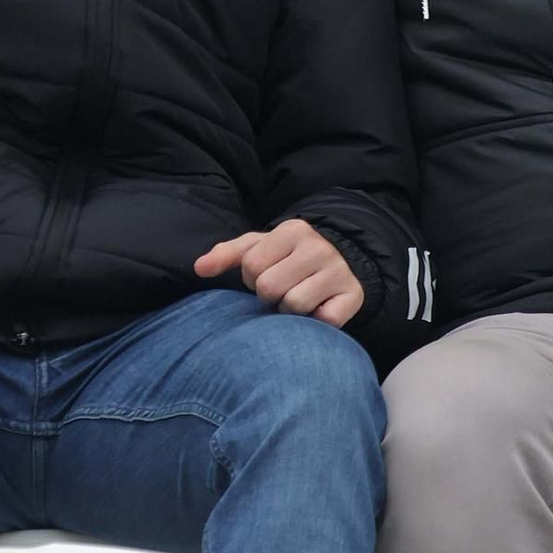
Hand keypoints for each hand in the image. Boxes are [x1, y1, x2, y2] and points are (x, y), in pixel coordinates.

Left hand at [194, 219, 364, 328]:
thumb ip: (227, 255)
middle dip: (269, 295)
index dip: (252, 278)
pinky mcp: (353, 296)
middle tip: (282, 290)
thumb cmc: (288, 260)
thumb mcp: (259, 249)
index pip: (251, 265)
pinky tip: (319, 309)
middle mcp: (319, 247)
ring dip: (289, 311)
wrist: (340, 266)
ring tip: (298, 299)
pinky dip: (316, 322)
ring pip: (293, 305)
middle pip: (269, 287)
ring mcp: (339, 271)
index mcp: (293, 230)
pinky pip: (322, 321)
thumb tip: (199, 267)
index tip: (267, 274)